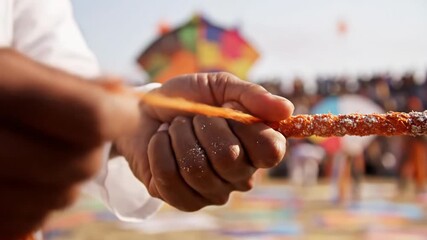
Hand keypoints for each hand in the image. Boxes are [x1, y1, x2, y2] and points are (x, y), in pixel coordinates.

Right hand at [0, 49, 139, 237]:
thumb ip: (71, 84)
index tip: (125, 111)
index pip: (91, 117)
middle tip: (77, 132)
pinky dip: (38, 202)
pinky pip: (31, 223)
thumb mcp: (13, 69)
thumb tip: (121, 93)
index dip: (119, 116)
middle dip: (92, 148)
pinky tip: (19, 178)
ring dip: (65, 178)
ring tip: (39, 153)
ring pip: (61, 197)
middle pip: (81, 163)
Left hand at [115, 72, 293, 210]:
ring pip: (196, 169)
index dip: (247, 126)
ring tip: (174, 128)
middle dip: (202, 126)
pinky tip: (160, 142)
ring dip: (178, 137)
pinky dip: (159, 150)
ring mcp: (212, 192)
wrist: (146, 111)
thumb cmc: (188, 99)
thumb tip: (287, 109)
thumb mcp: (219, 86)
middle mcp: (239, 175)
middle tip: (192, 117)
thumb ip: (251, 95)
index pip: (271, 150)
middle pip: (228, 157)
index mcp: (254, 147)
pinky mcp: (184, 200)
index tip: (228, 106)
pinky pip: (170, 179)